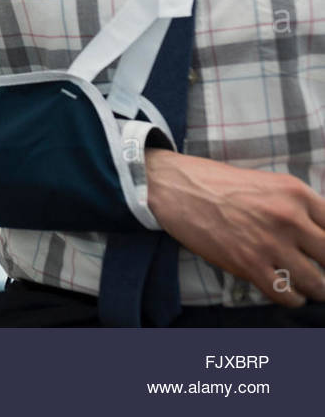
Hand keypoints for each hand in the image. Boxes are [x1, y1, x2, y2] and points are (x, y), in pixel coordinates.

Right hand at [145, 149, 324, 306]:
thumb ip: (298, 206)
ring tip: (307, 286)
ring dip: (315, 289)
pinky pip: (286, 295)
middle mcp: (289, 217)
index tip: (324, 253)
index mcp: (296, 192)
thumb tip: (321, 231)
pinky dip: (292, 298)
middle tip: (319, 269)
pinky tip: (287, 291)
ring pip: (317, 283)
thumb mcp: (268, 183)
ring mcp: (269, 243)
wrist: (173, 187)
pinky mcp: (248, 264)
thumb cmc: (217, 184)